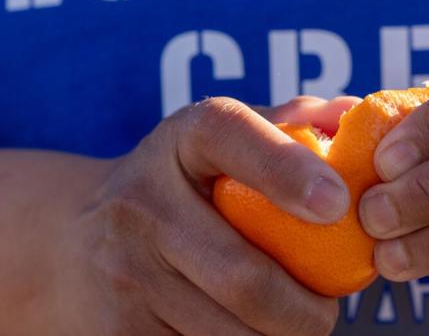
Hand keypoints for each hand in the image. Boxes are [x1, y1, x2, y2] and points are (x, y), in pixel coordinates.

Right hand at [60, 97, 348, 334]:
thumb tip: (353, 114)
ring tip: (292, 325)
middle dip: (306, 311)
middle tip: (328, 312)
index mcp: (181, 138)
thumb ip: (291, 122)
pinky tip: (249, 335)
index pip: (232, 137)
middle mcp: (142, 200)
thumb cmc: (183, 183)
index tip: (337, 202)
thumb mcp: (225, 140)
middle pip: (244, 276)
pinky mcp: (116, 331)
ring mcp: (124, 272)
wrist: (75, 244)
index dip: (286, 168)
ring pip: (229, 333)